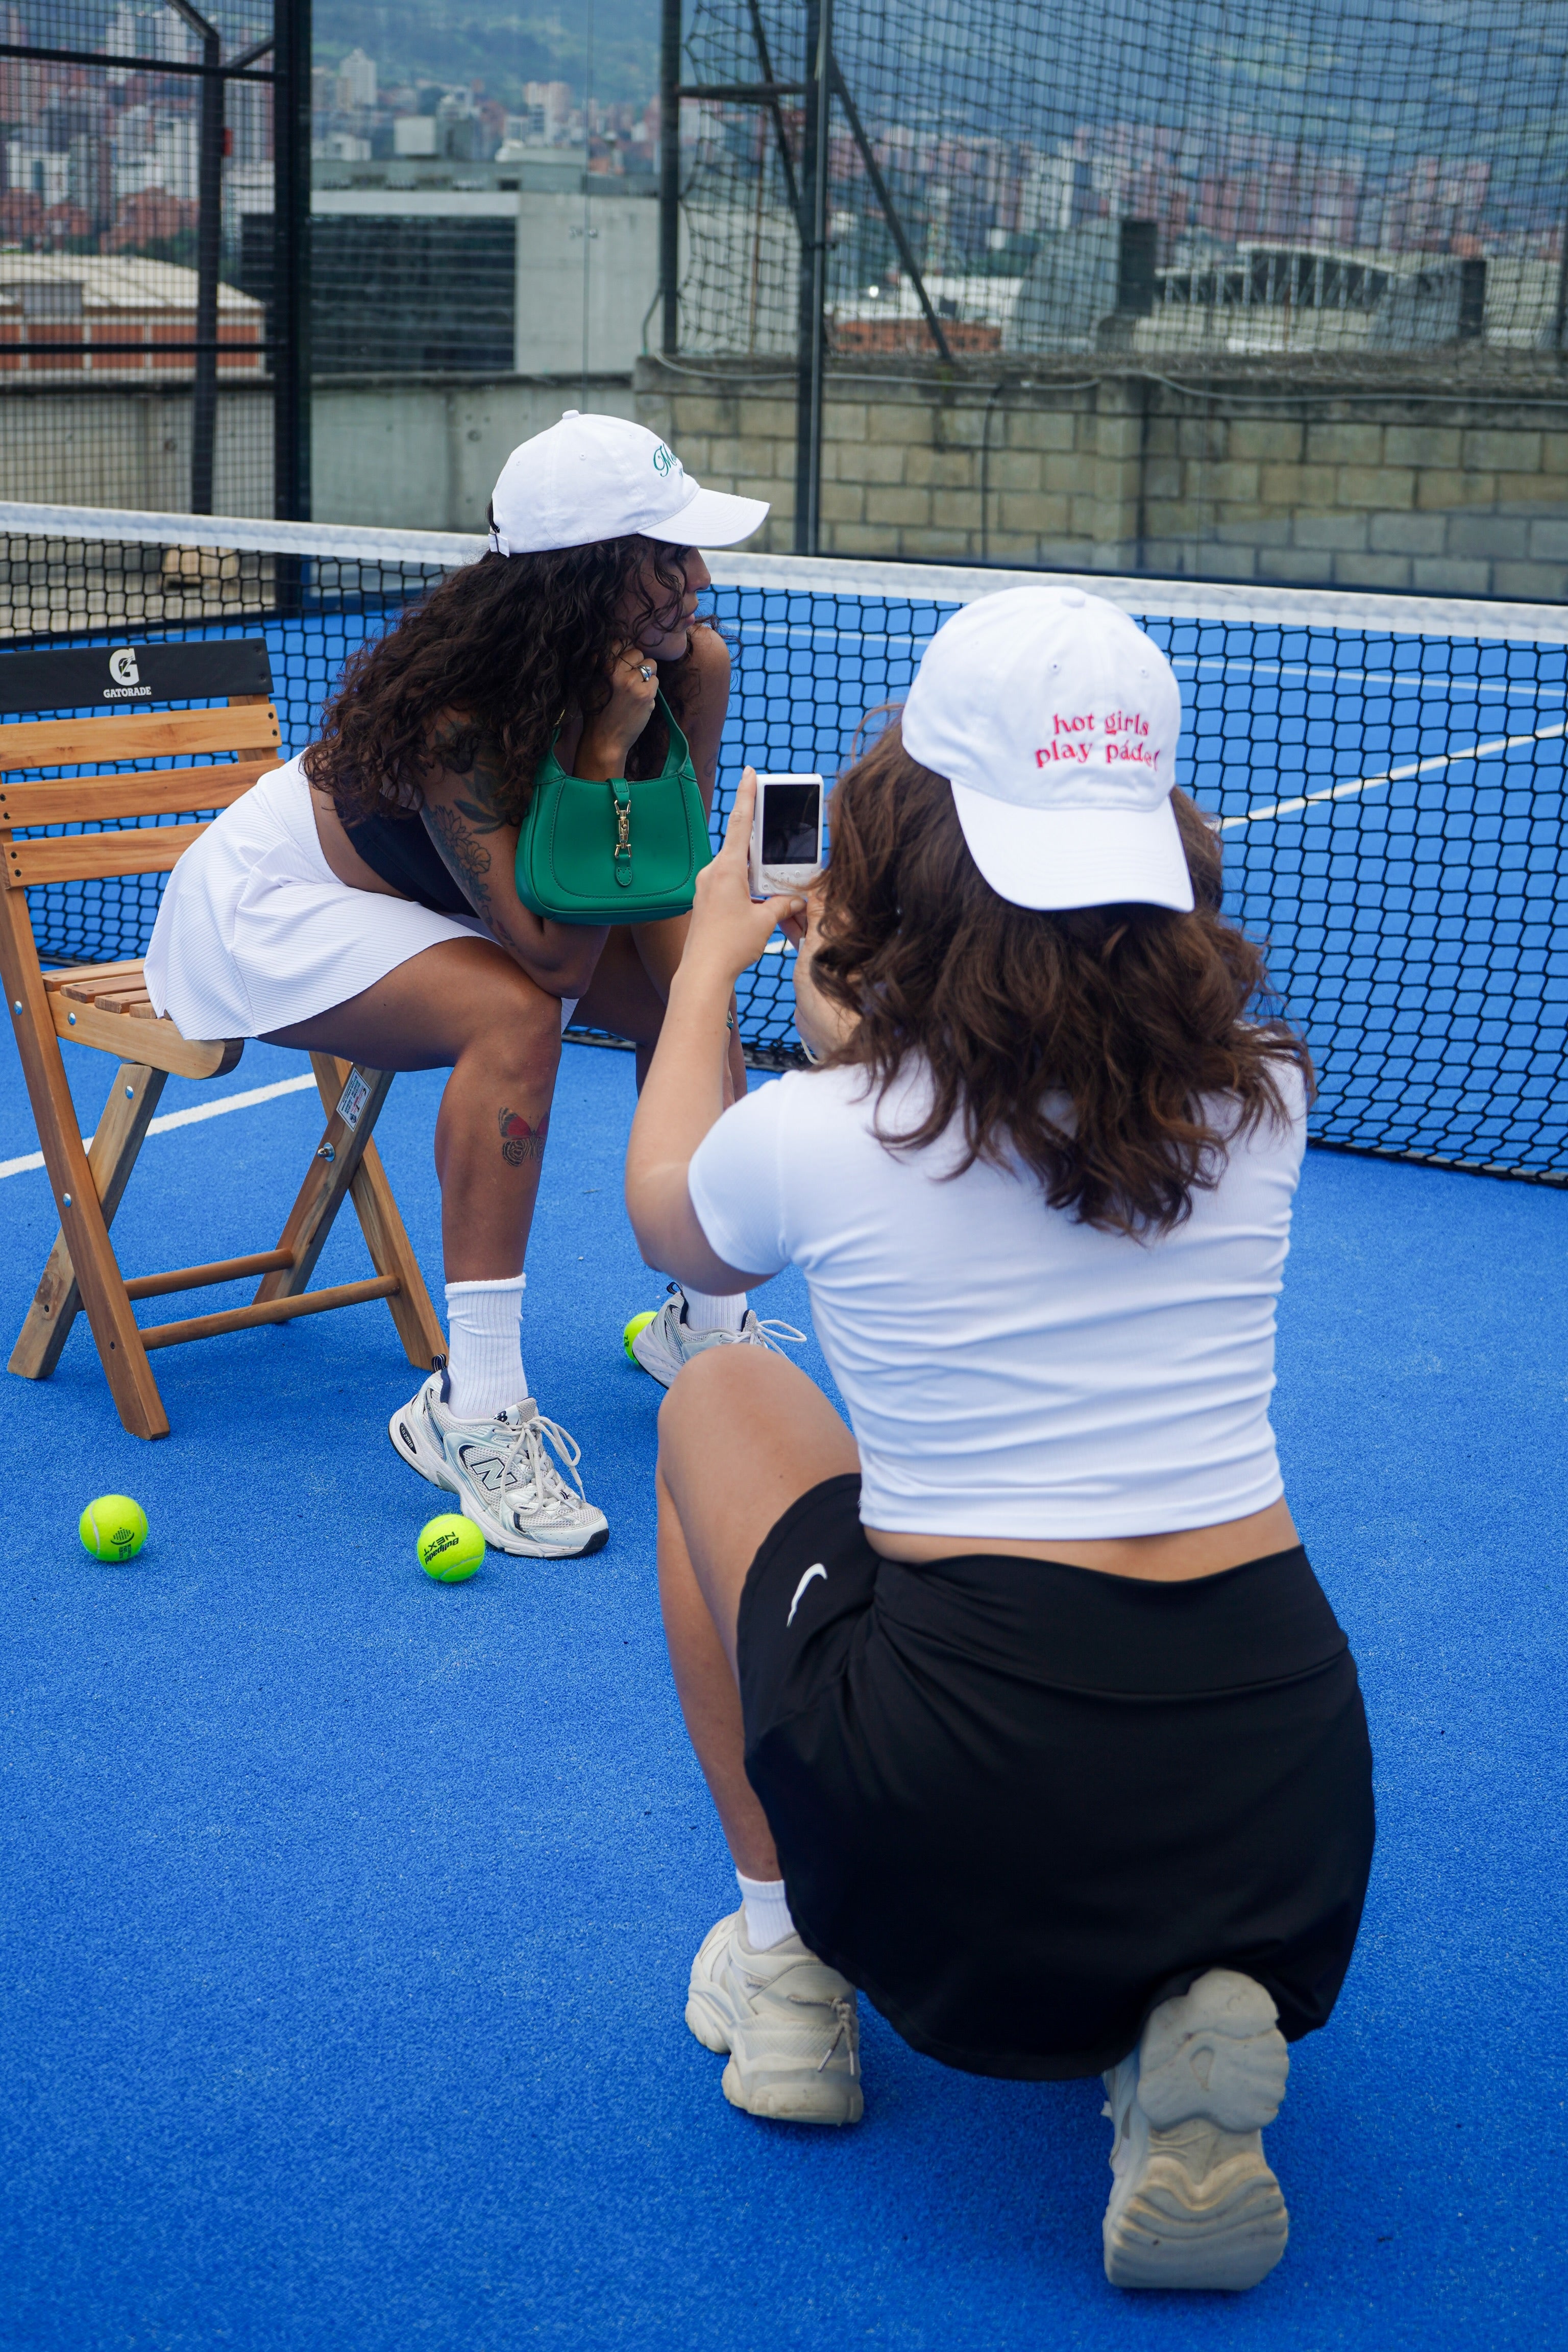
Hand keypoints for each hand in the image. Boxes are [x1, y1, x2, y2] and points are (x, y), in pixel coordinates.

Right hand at [574, 643, 659, 780]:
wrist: (605, 739)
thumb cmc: (596, 712)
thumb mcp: (591, 683)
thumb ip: (600, 663)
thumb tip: (617, 646)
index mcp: (602, 665)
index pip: (622, 642)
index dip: (626, 651)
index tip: (625, 663)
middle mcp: (617, 671)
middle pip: (638, 652)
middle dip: (637, 664)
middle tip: (629, 681)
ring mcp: (633, 682)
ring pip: (650, 665)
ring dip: (647, 675)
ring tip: (635, 690)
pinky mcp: (645, 694)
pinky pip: (656, 680)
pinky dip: (651, 688)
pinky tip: (640, 699)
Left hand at [683, 769, 804, 983]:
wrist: (703, 972)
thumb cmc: (730, 946)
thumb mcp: (765, 922)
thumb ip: (783, 904)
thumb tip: (796, 900)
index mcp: (727, 869)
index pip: (740, 823)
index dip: (746, 796)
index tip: (749, 773)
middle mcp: (714, 873)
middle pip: (747, 854)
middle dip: (769, 862)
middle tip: (783, 871)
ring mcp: (708, 887)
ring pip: (742, 875)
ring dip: (761, 886)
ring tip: (777, 908)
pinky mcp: (707, 901)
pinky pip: (733, 889)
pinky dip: (751, 896)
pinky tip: (762, 913)